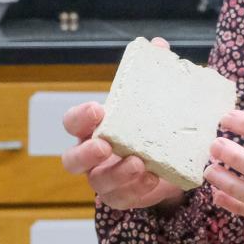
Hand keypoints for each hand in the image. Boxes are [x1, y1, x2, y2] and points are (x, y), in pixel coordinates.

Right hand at [60, 37, 184, 211]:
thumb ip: (153, 74)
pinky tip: (155, 177)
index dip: (81, 117)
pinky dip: (138, 189)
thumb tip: (158, 45)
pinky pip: (124, 198)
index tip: (98, 109)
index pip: (73, 122)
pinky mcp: (124, 196)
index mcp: (94, 128)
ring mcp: (105, 179)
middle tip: (105, 145)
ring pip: (99, 182)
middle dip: (86, 153)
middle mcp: (93, 156)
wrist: (171, 158)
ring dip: (118, 173)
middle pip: (71, 160)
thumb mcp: (153, 99)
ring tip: (139, 163)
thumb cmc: (151, 124)